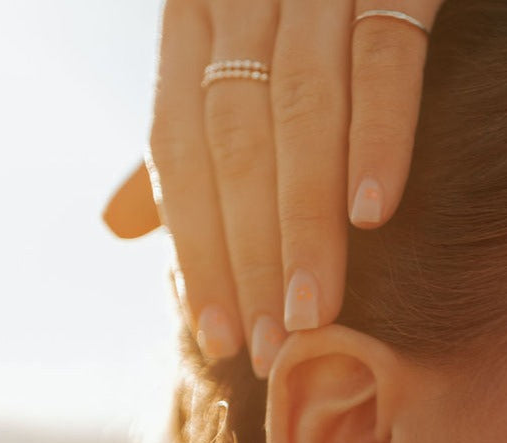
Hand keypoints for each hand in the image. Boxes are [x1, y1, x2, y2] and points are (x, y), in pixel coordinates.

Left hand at [104, 0, 442, 377]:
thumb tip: (120, 225)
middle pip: (236, 140)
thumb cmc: (325, 17)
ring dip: (304, 222)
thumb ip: (194, 137)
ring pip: (302, 111)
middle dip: (250, 253)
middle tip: (273, 345)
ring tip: (313, 312)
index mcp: (198, 14)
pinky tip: (373, 214)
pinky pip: (386, 57)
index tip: (219, 336)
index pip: (180, 146)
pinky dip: (379, 137)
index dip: (196, 247)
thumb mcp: (244, 64)